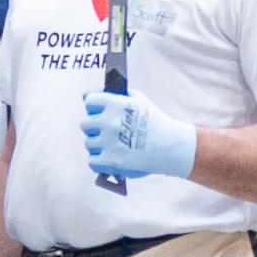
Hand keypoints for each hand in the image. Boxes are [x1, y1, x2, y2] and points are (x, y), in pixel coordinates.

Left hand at [80, 92, 195, 187]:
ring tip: (113, 146)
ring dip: (98, 145)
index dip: (94, 107)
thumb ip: (114, 94)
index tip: (99, 112)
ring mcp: (109, 143)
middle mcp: (110, 122)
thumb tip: (86, 95)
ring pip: (89, 143)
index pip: (89, 101)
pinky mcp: (111, 161)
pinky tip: (109, 157)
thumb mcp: (139, 100)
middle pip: (85, 124)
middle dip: (95, 127)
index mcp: (116, 104)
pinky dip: (99, 161)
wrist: (171, 147)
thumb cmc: (155, 121)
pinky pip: (92, 161)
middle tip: (107, 132)